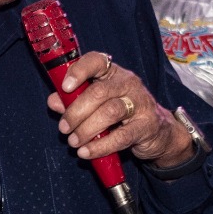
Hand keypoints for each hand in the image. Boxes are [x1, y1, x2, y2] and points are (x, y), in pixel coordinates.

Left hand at [47, 52, 193, 167]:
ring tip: (74, 141)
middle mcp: (129, 84)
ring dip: (86, 129)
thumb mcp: (97, 104)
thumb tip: (53, 101)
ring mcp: (140, 104)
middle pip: (99, 92)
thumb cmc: (123, 114)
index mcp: (113, 73)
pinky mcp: (147, 126)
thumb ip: (74, 100)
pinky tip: (87, 151)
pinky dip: (100, 146)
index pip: (96, 61)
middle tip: (64, 128)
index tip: (64, 87)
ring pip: (110, 112)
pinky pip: (121, 136)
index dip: (78, 71)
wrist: (159, 132)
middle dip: (76, 112)